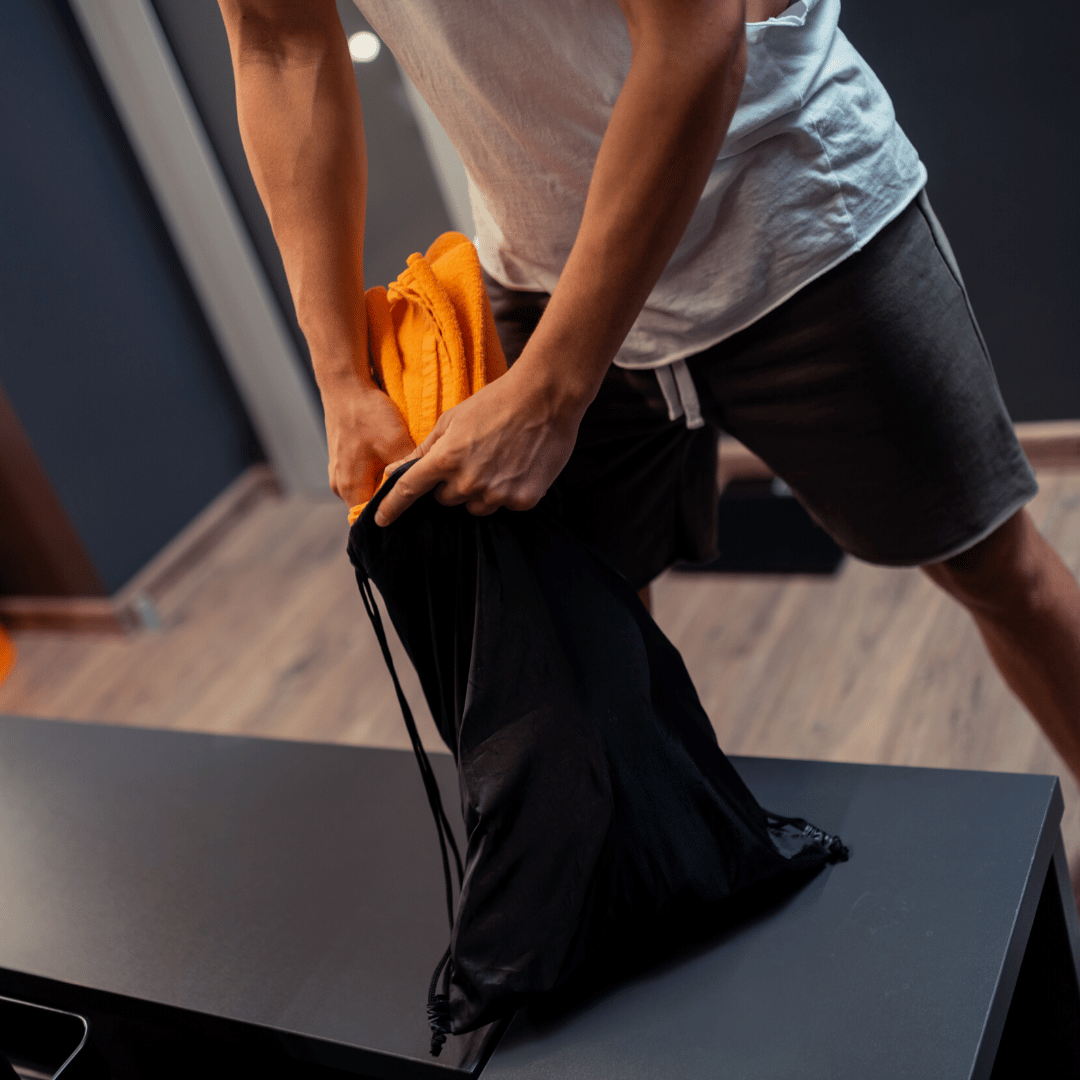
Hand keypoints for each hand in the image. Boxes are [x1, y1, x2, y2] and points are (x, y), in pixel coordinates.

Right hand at [323, 383, 414, 507]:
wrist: (345, 384)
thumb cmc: (368, 413)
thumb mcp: (397, 444)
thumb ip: (408, 473)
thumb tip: (426, 491)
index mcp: (349, 488)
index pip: (373, 519)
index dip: (396, 515)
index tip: (417, 512)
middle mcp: (339, 486)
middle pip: (370, 507)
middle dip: (393, 502)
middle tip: (419, 495)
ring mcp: (338, 473)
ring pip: (368, 491)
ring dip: (386, 487)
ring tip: (408, 478)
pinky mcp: (342, 461)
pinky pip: (362, 478)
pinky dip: (378, 475)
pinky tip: (394, 463)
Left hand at [373, 363, 582, 525]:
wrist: (546, 397)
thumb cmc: (496, 402)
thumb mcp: (453, 419)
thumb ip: (424, 449)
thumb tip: (395, 469)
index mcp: (446, 459)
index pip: (409, 489)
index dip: (392, 506)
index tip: (381, 519)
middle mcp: (468, 482)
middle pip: (446, 500)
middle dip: (451, 484)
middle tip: (472, 458)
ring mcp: (497, 494)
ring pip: (476, 507)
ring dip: (480, 491)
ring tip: (498, 461)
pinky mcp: (523, 500)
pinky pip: (504, 506)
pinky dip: (507, 491)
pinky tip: (517, 466)